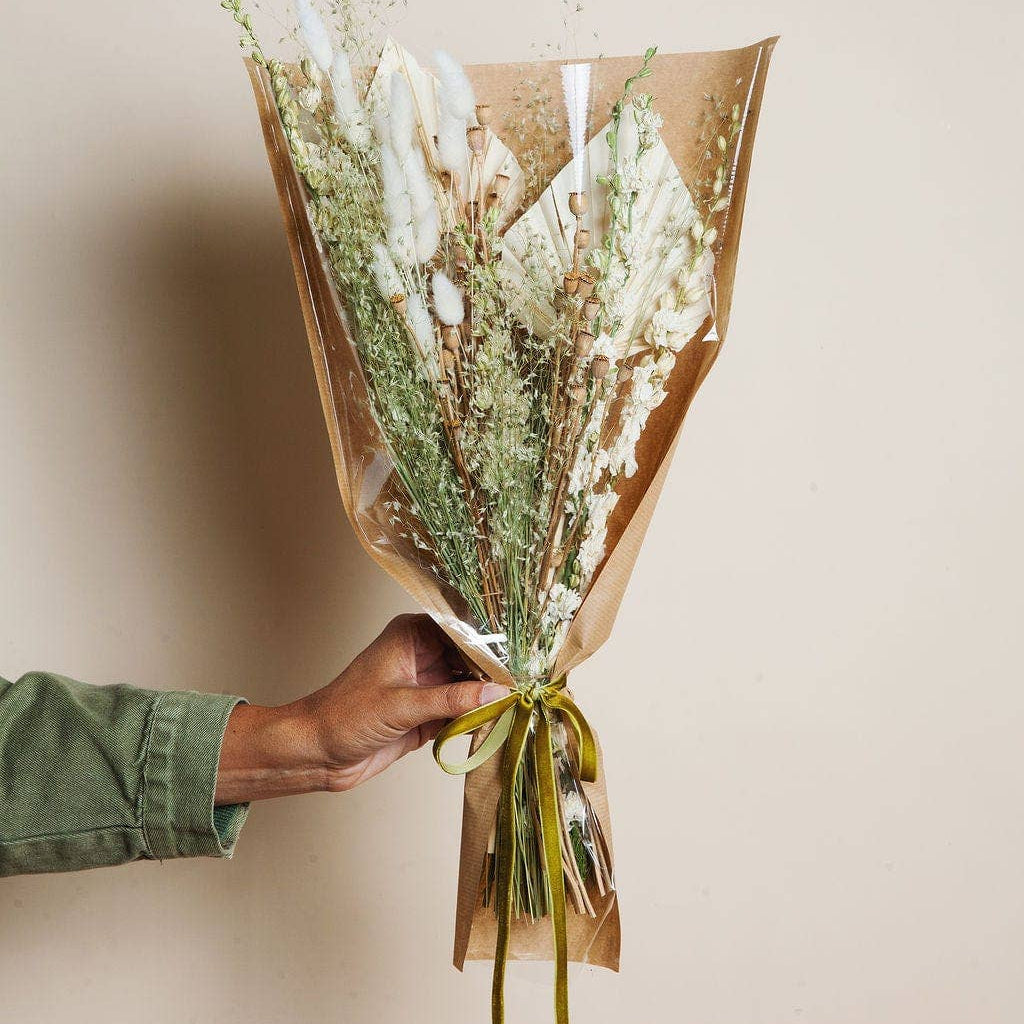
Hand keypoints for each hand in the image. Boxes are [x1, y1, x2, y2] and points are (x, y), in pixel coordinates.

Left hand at [215, 614, 507, 802]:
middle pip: (472, 657)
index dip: (492, 641)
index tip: (521, 654)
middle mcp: (423, 655)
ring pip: (471, 685)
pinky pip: (463, 710)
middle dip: (497, 671)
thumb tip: (496, 692)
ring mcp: (427, 684)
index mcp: (413, 636)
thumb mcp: (402, 705)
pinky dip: (479, 716)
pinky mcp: (428, 713)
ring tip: (521, 702)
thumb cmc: (344, 716)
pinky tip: (499, 721)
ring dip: (490, 695)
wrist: (316, 753)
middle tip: (528, 682)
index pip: (463, 630)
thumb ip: (451, 699)